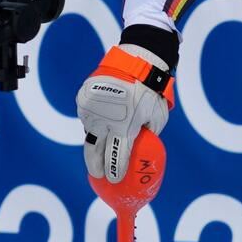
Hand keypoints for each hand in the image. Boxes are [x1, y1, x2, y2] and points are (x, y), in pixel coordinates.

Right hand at [76, 44, 171, 182]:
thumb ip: (149, 132)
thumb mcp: (158, 115)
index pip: (116, 157)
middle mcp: (104, 122)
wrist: (137, 62)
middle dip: (95, 166)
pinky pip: (88, 117)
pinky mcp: (84, 101)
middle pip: (94, 152)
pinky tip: (102, 122)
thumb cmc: (152, 91)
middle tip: (97, 174)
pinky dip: (94, 121)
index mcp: (125, 127)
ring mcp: (91, 111)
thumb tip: (143, 144)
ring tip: (99, 149)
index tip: (113, 180)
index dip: (114, 171)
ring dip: (95, 142)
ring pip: (90, 133)